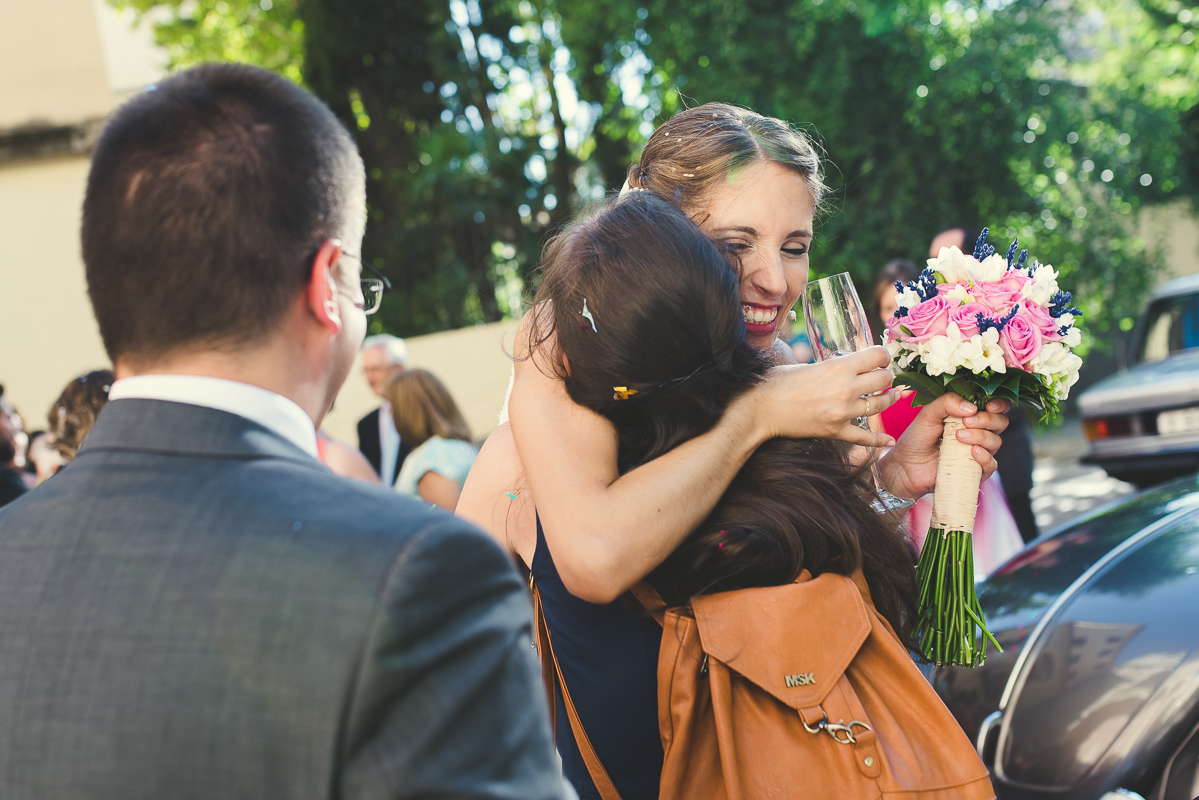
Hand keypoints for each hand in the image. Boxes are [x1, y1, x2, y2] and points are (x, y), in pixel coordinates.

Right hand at [740, 346, 899, 447]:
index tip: (880, 358)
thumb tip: (844, 365)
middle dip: (886, 376)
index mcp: (838, 367)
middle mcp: (846, 388)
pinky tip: (889, 440)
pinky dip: (879, 440)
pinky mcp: (836, 431)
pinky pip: (865, 437)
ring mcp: (843, 412)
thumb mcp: (806, 364)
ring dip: (888, 399)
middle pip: (884, 378)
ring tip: (891, 396)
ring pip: (881, 404)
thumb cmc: (777, 383)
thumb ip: (830, 366)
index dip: (882, 355)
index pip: (877, 355)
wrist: (760, 410)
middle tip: (884, 376)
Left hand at [878, 394, 1009, 499]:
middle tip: (967, 421)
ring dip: (981, 436)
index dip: (998, 404)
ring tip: (959, 436)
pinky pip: (992, 465)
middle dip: (987, 419)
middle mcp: (978, 432)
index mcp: (969, 415)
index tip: (988, 406)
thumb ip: (947, 402)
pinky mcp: (975, 470)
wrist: (906, 465)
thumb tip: (972, 407)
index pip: (995, 406)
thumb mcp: (928, 414)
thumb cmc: (917, 437)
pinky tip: (972, 452)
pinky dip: (985, 457)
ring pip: (996, 442)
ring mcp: (978, 451)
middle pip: (1000, 422)